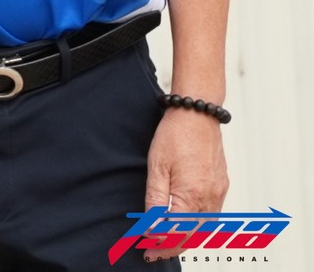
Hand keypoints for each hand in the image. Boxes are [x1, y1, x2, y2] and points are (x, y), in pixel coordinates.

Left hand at [140, 109, 228, 260]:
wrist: (197, 115)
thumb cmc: (175, 136)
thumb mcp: (156, 167)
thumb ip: (155, 199)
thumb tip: (151, 225)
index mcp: (192, 196)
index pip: (176, 232)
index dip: (160, 244)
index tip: (146, 250)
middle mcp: (210, 198)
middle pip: (192, 234)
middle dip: (172, 246)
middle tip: (152, 252)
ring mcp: (218, 193)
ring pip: (204, 227)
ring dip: (185, 238)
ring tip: (165, 243)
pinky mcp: (221, 186)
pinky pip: (211, 215)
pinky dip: (197, 225)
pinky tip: (184, 225)